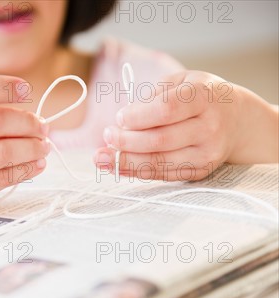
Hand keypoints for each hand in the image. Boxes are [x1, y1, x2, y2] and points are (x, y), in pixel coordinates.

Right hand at [0, 74, 48, 219]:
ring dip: (31, 148)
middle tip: (43, 127)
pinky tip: (38, 165)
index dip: (2, 87)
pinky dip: (26, 170)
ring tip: (44, 146)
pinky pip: (2, 179)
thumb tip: (31, 118)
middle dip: (27, 123)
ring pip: (2, 152)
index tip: (27, 90)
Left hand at [94, 71, 244, 181]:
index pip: (167, 109)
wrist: (238, 121)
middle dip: (127, 141)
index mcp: (204, 97)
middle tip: (107, 137)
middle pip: (160, 140)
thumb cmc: (202, 97)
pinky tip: (117, 166)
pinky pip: (163, 175)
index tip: (119, 118)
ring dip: (126, 161)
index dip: (139, 116)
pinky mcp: (199, 171)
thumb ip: (155, 95)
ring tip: (101, 158)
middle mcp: (209, 127)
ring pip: (160, 162)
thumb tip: (124, 120)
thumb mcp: (184, 81)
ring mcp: (206, 153)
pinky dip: (137, 172)